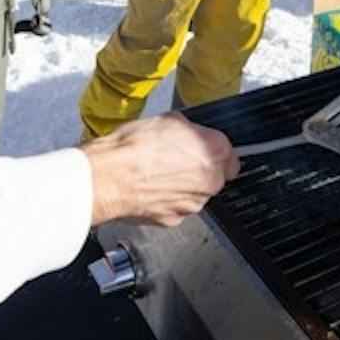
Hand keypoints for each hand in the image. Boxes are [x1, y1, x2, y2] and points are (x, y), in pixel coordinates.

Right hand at [83, 114, 239, 227]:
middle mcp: (209, 180)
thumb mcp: (168, 120)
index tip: (204, 150)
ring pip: (196, 194)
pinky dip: (166, 200)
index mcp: (214, 151)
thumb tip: (189, 133)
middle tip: (177, 160)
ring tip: (157, 173)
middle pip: (216, 176)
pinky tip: (150, 188)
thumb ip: (190, 130)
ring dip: (183, 186)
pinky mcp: (174, 219)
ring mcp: (193, 203)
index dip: (214, 152)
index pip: (231, 154)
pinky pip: (176, 207)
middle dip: (200, 169)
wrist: (107, 177)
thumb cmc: (132, 148)